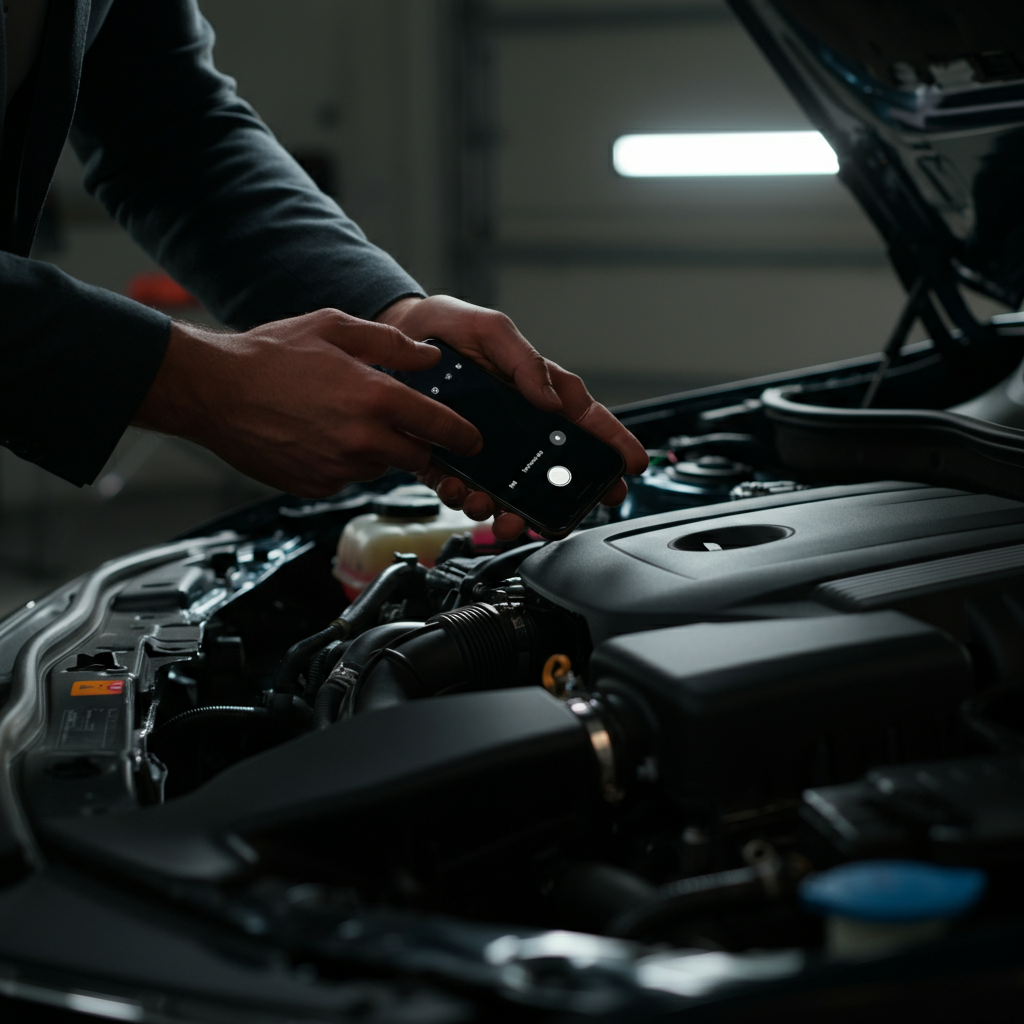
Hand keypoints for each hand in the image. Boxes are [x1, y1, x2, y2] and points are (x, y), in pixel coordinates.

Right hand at [133, 309, 480, 496]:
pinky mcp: (316, 486)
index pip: (440, 427)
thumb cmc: (268, 356)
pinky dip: (347, 463)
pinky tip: (324, 436)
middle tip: (417, 431)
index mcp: (373, 398)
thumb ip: (391, 343)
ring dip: (382, 452)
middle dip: (424, 446)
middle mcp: (361, 439)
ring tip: (352, 422)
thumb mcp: (335, 328)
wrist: (213, 391)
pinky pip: (348, 479)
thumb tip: (428, 356)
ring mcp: (337, 468)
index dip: (464, 436)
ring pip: (382, 468)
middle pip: (419, 457)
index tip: (474, 441)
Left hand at [376, 295, 648, 539]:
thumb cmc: (445, 329)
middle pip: (552, 474)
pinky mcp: (451, 461)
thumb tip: (550, 401)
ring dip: (510, 512)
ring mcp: (485, 448)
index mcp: (538, 394)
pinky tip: (462, 494)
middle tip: (558, 518)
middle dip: (559, 503)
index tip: (632, 465)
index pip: (587, 422)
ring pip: (510, 493)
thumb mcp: (490, 330)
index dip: (615, 444)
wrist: (391, 342)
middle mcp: (517, 428)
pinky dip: (466, 501)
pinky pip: (466, 491)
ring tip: (502, 514)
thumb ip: (524, 361)